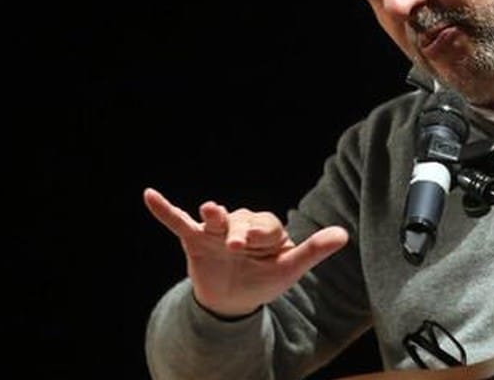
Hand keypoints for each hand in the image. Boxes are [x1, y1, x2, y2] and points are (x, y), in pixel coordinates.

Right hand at [143, 187, 348, 317]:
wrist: (232, 299)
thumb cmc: (265, 280)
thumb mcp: (289, 269)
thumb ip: (313, 251)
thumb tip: (344, 234)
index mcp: (266, 230)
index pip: (267, 227)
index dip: (262, 236)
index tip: (257, 245)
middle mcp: (241, 225)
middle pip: (241, 221)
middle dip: (238, 233)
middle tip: (236, 246)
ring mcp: (216, 231)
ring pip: (215, 220)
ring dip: (213, 216)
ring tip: (209, 210)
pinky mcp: (194, 239)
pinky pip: (178, 222)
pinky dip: (164, 210)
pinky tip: (149, 195)